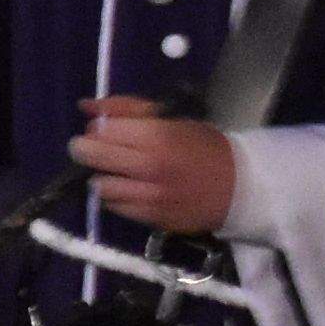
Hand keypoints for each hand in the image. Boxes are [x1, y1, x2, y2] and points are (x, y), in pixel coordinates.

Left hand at [68, 94, 238, 235]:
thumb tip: (86, 106)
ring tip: (116, 171)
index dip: (96, 129)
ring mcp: (149, 197)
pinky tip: (130, 188)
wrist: (239, 187)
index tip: (103, 130)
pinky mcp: (152, 219)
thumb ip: (127, 109)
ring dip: (102, 176)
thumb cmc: (204, 146)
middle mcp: (148, 168)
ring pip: (100, 186)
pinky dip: (116, 197)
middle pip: (93, 157)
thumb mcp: (171, 118)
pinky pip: (116, 207)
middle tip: (94, 149)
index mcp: (156, 137)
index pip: (101, 131)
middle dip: (87, 150)